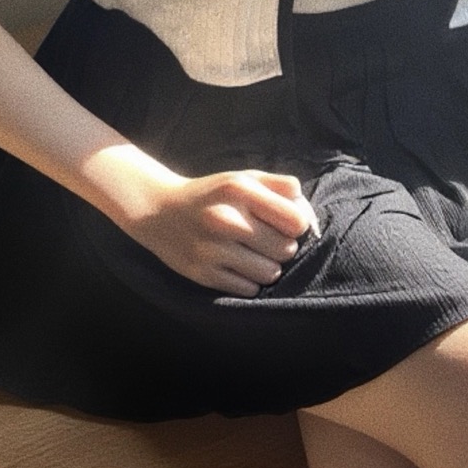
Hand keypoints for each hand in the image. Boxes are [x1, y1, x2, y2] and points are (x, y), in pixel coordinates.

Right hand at [125, 168, 317, 297]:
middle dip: (282, 247)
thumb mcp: (244, 178)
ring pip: (270, 273)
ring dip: (267, 267)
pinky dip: (248, 281)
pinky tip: (235, 265)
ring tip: (251, 254)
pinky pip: (249, 289)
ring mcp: (213, 249)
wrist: (158, 211)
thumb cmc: (213, 195)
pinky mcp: (203, 274)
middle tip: (264, 240)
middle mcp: (225, 219)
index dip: (296, 225)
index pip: (296, 221)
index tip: (283, 223)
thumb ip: (282, 188)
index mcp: (239, 189)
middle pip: (286, 250)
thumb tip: (310, 218)